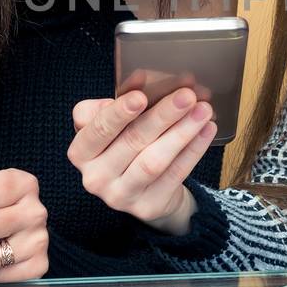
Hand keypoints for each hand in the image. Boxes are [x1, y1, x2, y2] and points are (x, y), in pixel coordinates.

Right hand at [68, 88, 215, 234]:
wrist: (144, 190)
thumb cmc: (126, 146)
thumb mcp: (115, 124)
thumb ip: (119, 101)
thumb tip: (138, 79)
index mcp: (81, 152)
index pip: (97, 131)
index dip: (118, 114)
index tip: (140, 96)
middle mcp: (95, 178)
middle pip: (131, 142)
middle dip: (162, 116)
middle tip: (186, 96)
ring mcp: (120, 196)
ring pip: (154, 161)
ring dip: (181, 132)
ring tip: (202, 110)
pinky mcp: (147, 207)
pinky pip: (174, 175)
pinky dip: (193, 150)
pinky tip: (206, 130)